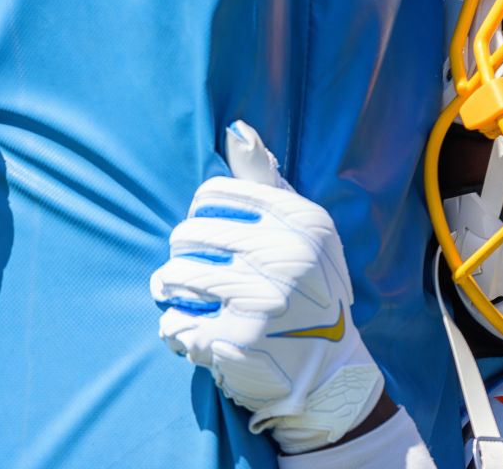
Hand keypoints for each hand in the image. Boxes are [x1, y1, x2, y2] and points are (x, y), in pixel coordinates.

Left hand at [150, 121, 383, 454]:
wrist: (330, 373)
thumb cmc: (308, 291)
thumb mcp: (304, 233)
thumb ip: (266, 183)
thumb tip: (235, 129)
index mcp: (304, 222)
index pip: (213, 195)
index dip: (202, 216)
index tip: (214, 239)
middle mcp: (289, 256)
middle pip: (187, 235)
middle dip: (182, 257)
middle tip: (199, 277)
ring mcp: (264, 300)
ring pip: (172, 278)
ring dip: (172, 294)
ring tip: (190, 303)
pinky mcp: (238, 341)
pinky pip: (172, 324)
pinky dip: (177, 333)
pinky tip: (200, 336)